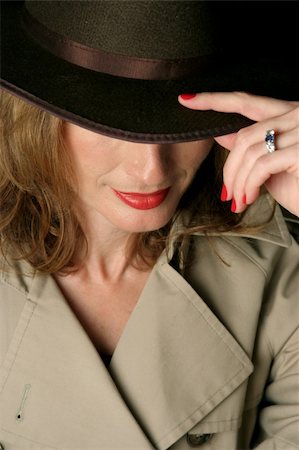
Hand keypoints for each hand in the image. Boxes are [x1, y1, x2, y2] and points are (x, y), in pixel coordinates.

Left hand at [178, 92, 298, 215]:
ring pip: (248, 150)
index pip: (247, 102)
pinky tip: (249, 199)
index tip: (188, 99)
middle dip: (229, 167)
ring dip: (237, 181)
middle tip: (226, 192)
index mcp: (290, 115)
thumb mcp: (271, 167)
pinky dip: (248, 185)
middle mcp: (297, 115)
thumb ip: (250, 149)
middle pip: (244, 134)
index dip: (215, 100)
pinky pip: (260, 166)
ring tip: (239, 200)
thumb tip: (221, 135)